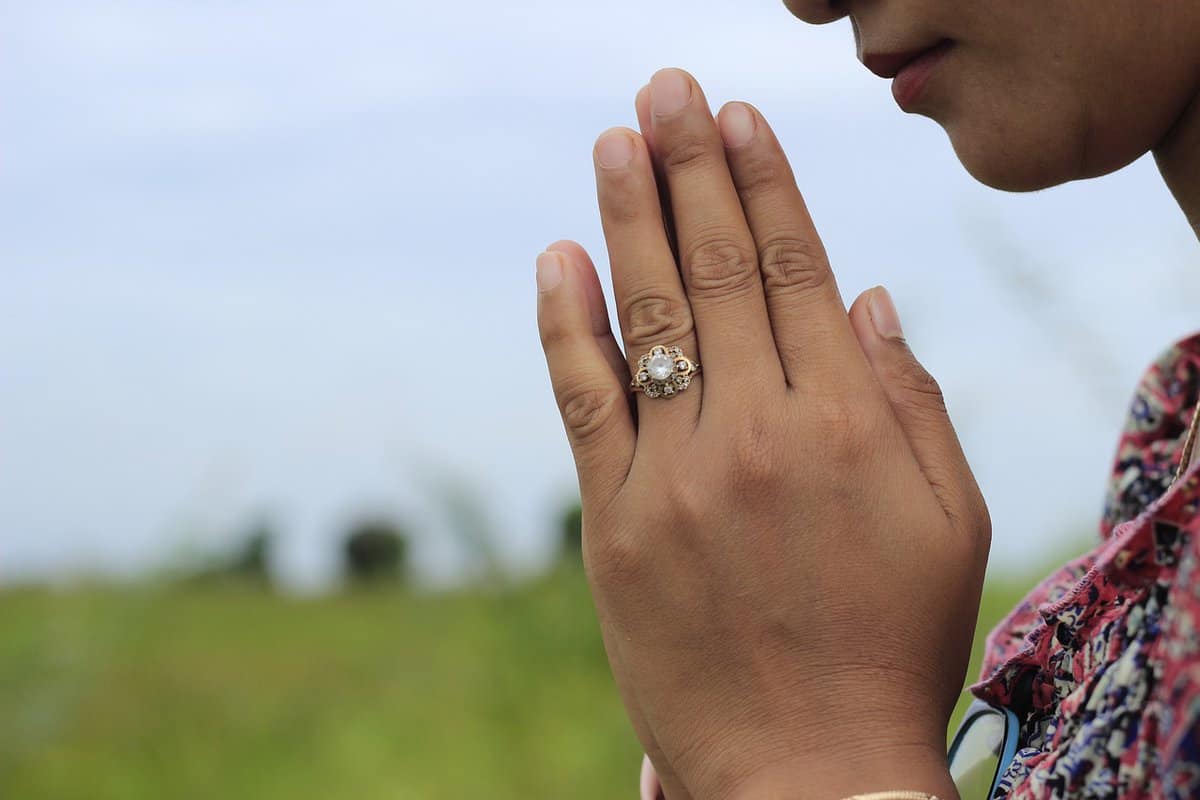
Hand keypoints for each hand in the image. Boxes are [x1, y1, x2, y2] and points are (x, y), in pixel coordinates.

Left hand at [535, 68, 988, 798]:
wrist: (807, 772)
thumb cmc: (891, 643)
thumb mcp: (949, 523)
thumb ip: (910, 402)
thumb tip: (868, 295)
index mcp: (848, 424)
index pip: (795, 271)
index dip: (764, 187)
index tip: (739, 121)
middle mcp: (758, 433)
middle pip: (715, 272)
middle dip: (689, 170)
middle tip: (664, 94)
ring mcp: (678, 475)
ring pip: (648, 318)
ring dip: (626, 218)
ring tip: (613, 143)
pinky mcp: (615, 523)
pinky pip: (585, 402)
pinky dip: (569, 325)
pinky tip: (559, 259)